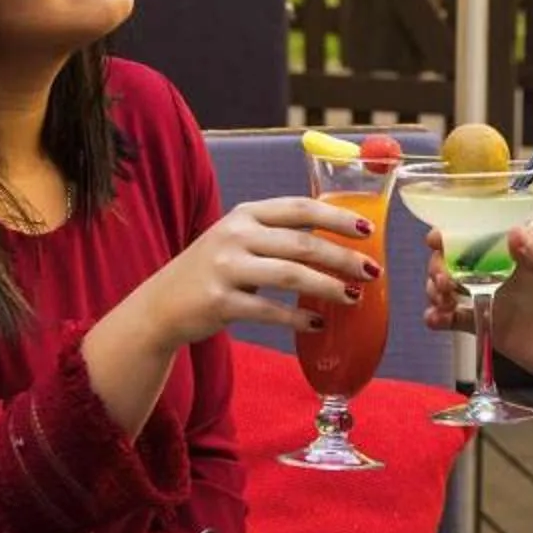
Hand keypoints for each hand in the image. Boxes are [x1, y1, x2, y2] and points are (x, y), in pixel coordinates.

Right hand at [150, 195, 377, 347]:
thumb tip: (338, 243)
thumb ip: (277, 235)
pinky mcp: (219, 302)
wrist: (160, 305)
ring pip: (290, 275)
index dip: (337, 216)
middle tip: (372, 270)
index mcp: (245, 214)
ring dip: (328, 287)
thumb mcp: (238, 239)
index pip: (300, 208)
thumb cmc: (212, 270)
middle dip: (342, 257)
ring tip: (354, 297)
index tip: (368, 228)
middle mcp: (235, 235)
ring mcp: (225, 268)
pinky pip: (269, 310)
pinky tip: (317, 323)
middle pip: (302, 243)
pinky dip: (297, 318)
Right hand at [422, 219, 532, 391]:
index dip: (459, 230)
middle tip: (442, 279)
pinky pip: (458, 317)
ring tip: (441, 298)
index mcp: (530, 245)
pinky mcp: (492, 325)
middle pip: (461, 254)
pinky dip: (439, 316)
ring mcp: (497, 295)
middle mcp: (507, 266)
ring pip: (454, 283)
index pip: (487, 228)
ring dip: (437, 286)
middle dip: (442, 262)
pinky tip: (435, 319)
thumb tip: (513, 234)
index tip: (439, 238)